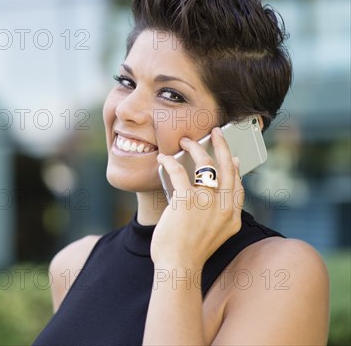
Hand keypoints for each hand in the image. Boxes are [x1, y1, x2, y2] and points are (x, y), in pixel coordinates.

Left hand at [151, 127, 243, 269]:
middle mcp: (224, 206)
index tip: (233, 157)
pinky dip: (169, 161)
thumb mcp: (213, 235)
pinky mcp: (187, 200)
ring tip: (185, 141)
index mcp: (232, 216)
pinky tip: (163, 158)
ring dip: (194, 147)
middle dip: (222, 145)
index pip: (237, 185)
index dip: (236, 167)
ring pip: (204, 163)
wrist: (179, 267)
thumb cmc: (190, 252)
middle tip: (216, 132)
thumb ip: (217, 215)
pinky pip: (179, 171)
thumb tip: (212, 191)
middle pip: (227, 166)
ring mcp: (207, 202)